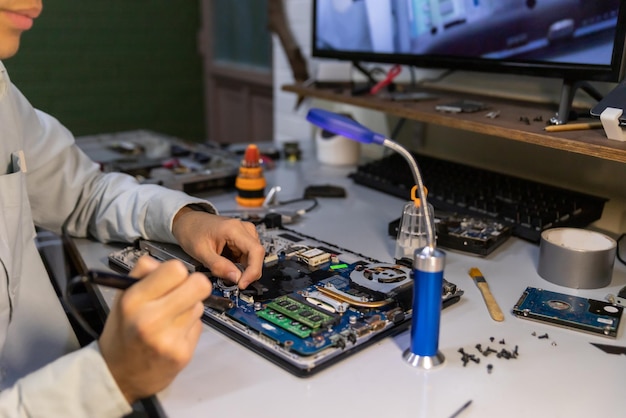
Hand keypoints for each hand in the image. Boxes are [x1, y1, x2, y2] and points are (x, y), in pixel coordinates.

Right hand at [99, 255, 211, 402]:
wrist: (118, 376)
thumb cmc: (122, 332)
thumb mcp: (122, 297)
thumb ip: (143, 273)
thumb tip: (165, 263)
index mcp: (133, 300)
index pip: (176, 269)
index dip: (177, 271)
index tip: (171, 279)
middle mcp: (151, 320)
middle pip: (200, 284)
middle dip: (193, 285)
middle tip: (182, 293)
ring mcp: (170, 339)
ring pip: (200, 305)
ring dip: (190, 307)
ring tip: (170, 318)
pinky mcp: (184, 354)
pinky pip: (199, 326)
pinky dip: (189, 326)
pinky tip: (172, 334)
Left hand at [171, 208, 264, 288]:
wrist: (188, 222)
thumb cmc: (192, 231)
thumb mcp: (201, 252)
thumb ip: (219, 266)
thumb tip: (236, 278)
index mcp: (234, 229)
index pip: (256, 251)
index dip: (253, 270)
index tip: (243, 283)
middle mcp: (244, 228)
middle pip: (256, 256)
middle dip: (246, 272)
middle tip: (231, 281)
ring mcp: (245, 233)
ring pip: (253, 258)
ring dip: (242, 269)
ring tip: (223, 269)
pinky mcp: (244, 239)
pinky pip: (248, 257)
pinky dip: (239, 265)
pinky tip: (226, 264)